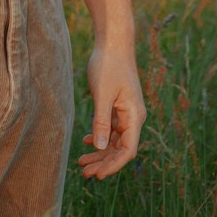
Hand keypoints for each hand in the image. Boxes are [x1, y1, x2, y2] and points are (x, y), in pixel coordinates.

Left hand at [78, 41, 146, 179]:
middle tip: (84, 172)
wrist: (113, 41)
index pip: (127, 150)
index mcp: (134, 116)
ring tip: (82, 163)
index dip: (113, 165)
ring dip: (100, 152)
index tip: (97, 175)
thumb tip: (102, 147)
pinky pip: (112, 128)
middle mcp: (133, 117)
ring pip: (115, 139)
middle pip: (120, 148)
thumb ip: (102, 121)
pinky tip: (87, 141)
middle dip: (103, 162)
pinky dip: (101, 136)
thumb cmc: (108, 64)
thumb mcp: (102, 94)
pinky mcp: (119, 105)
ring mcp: (127, 111)